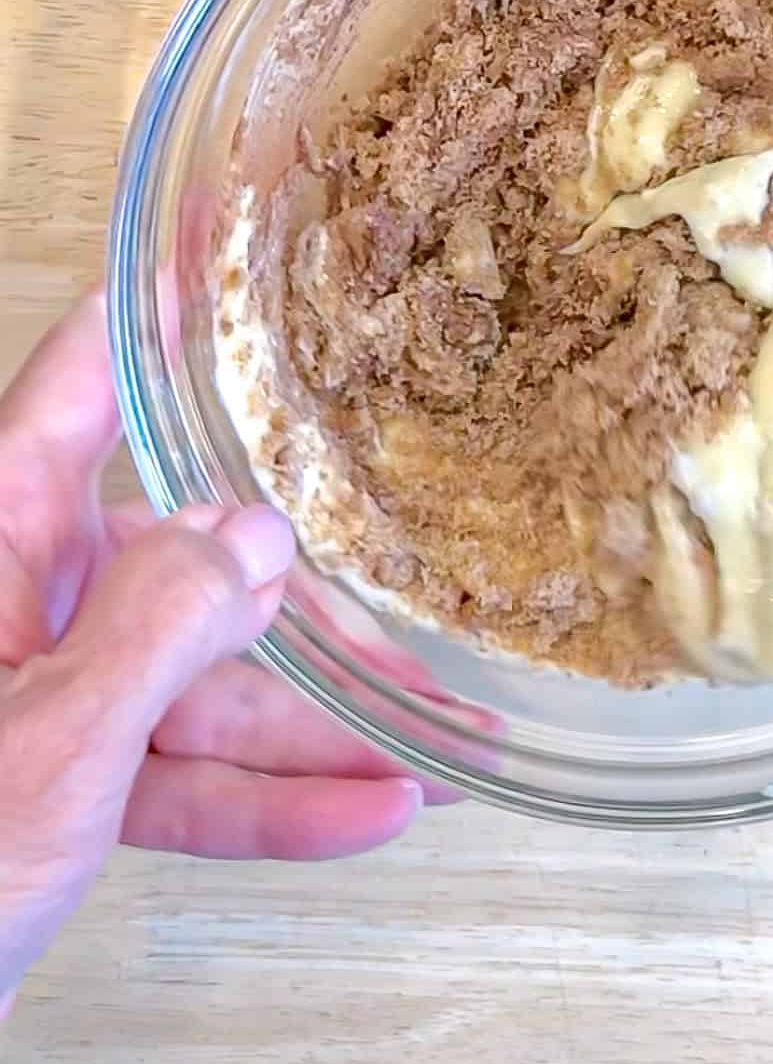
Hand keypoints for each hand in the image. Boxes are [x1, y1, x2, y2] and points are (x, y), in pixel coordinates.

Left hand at [0, 293, 430, 1011]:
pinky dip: (268, 801)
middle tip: (412, 618)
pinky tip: (366, 812)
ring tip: (440, 746)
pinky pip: (181, 776)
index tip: (225, 251)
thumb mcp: (48, 743)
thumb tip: (257, 538)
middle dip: (307, 614)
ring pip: (201, 688)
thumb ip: (161, 630)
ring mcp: (42, 695)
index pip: (78, 388)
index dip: (156, 313)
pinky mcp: (59, 784)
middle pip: (185, 568)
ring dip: (317, 727)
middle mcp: (21, 601)